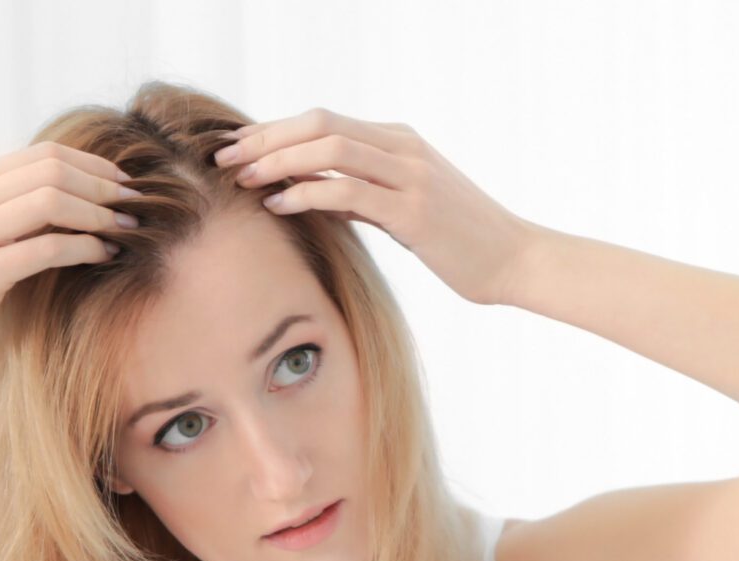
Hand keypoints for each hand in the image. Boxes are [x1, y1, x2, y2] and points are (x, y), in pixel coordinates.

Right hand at [0, 141, 137, 385]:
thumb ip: (18, 210)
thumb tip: (84, 194)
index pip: (44, 155)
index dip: (94, 166)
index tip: (126, 185)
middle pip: (52, 172)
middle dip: (103, 188)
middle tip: (136, 207)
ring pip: (50, 203)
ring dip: (100, 215)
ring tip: (128, 230)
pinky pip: (46, 249)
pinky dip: (86, 248)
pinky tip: (107, 255)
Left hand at [213, 107, 534, 306]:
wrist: (514, 260)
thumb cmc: (461, 241)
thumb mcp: (407, 209)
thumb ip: (364, 194)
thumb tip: (314, 194)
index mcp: (400, 142)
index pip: (324, 122)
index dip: (275, 131)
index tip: (238, 148)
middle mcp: (403, 149)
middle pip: (319, 124)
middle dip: (266, 138)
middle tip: (225, 157)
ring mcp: (411, 176)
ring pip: (330, 148)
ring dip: (279, 161)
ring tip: (242, 179)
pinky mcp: (413, 211)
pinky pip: (348, 192)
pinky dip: (307, 194)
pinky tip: (279, 205)